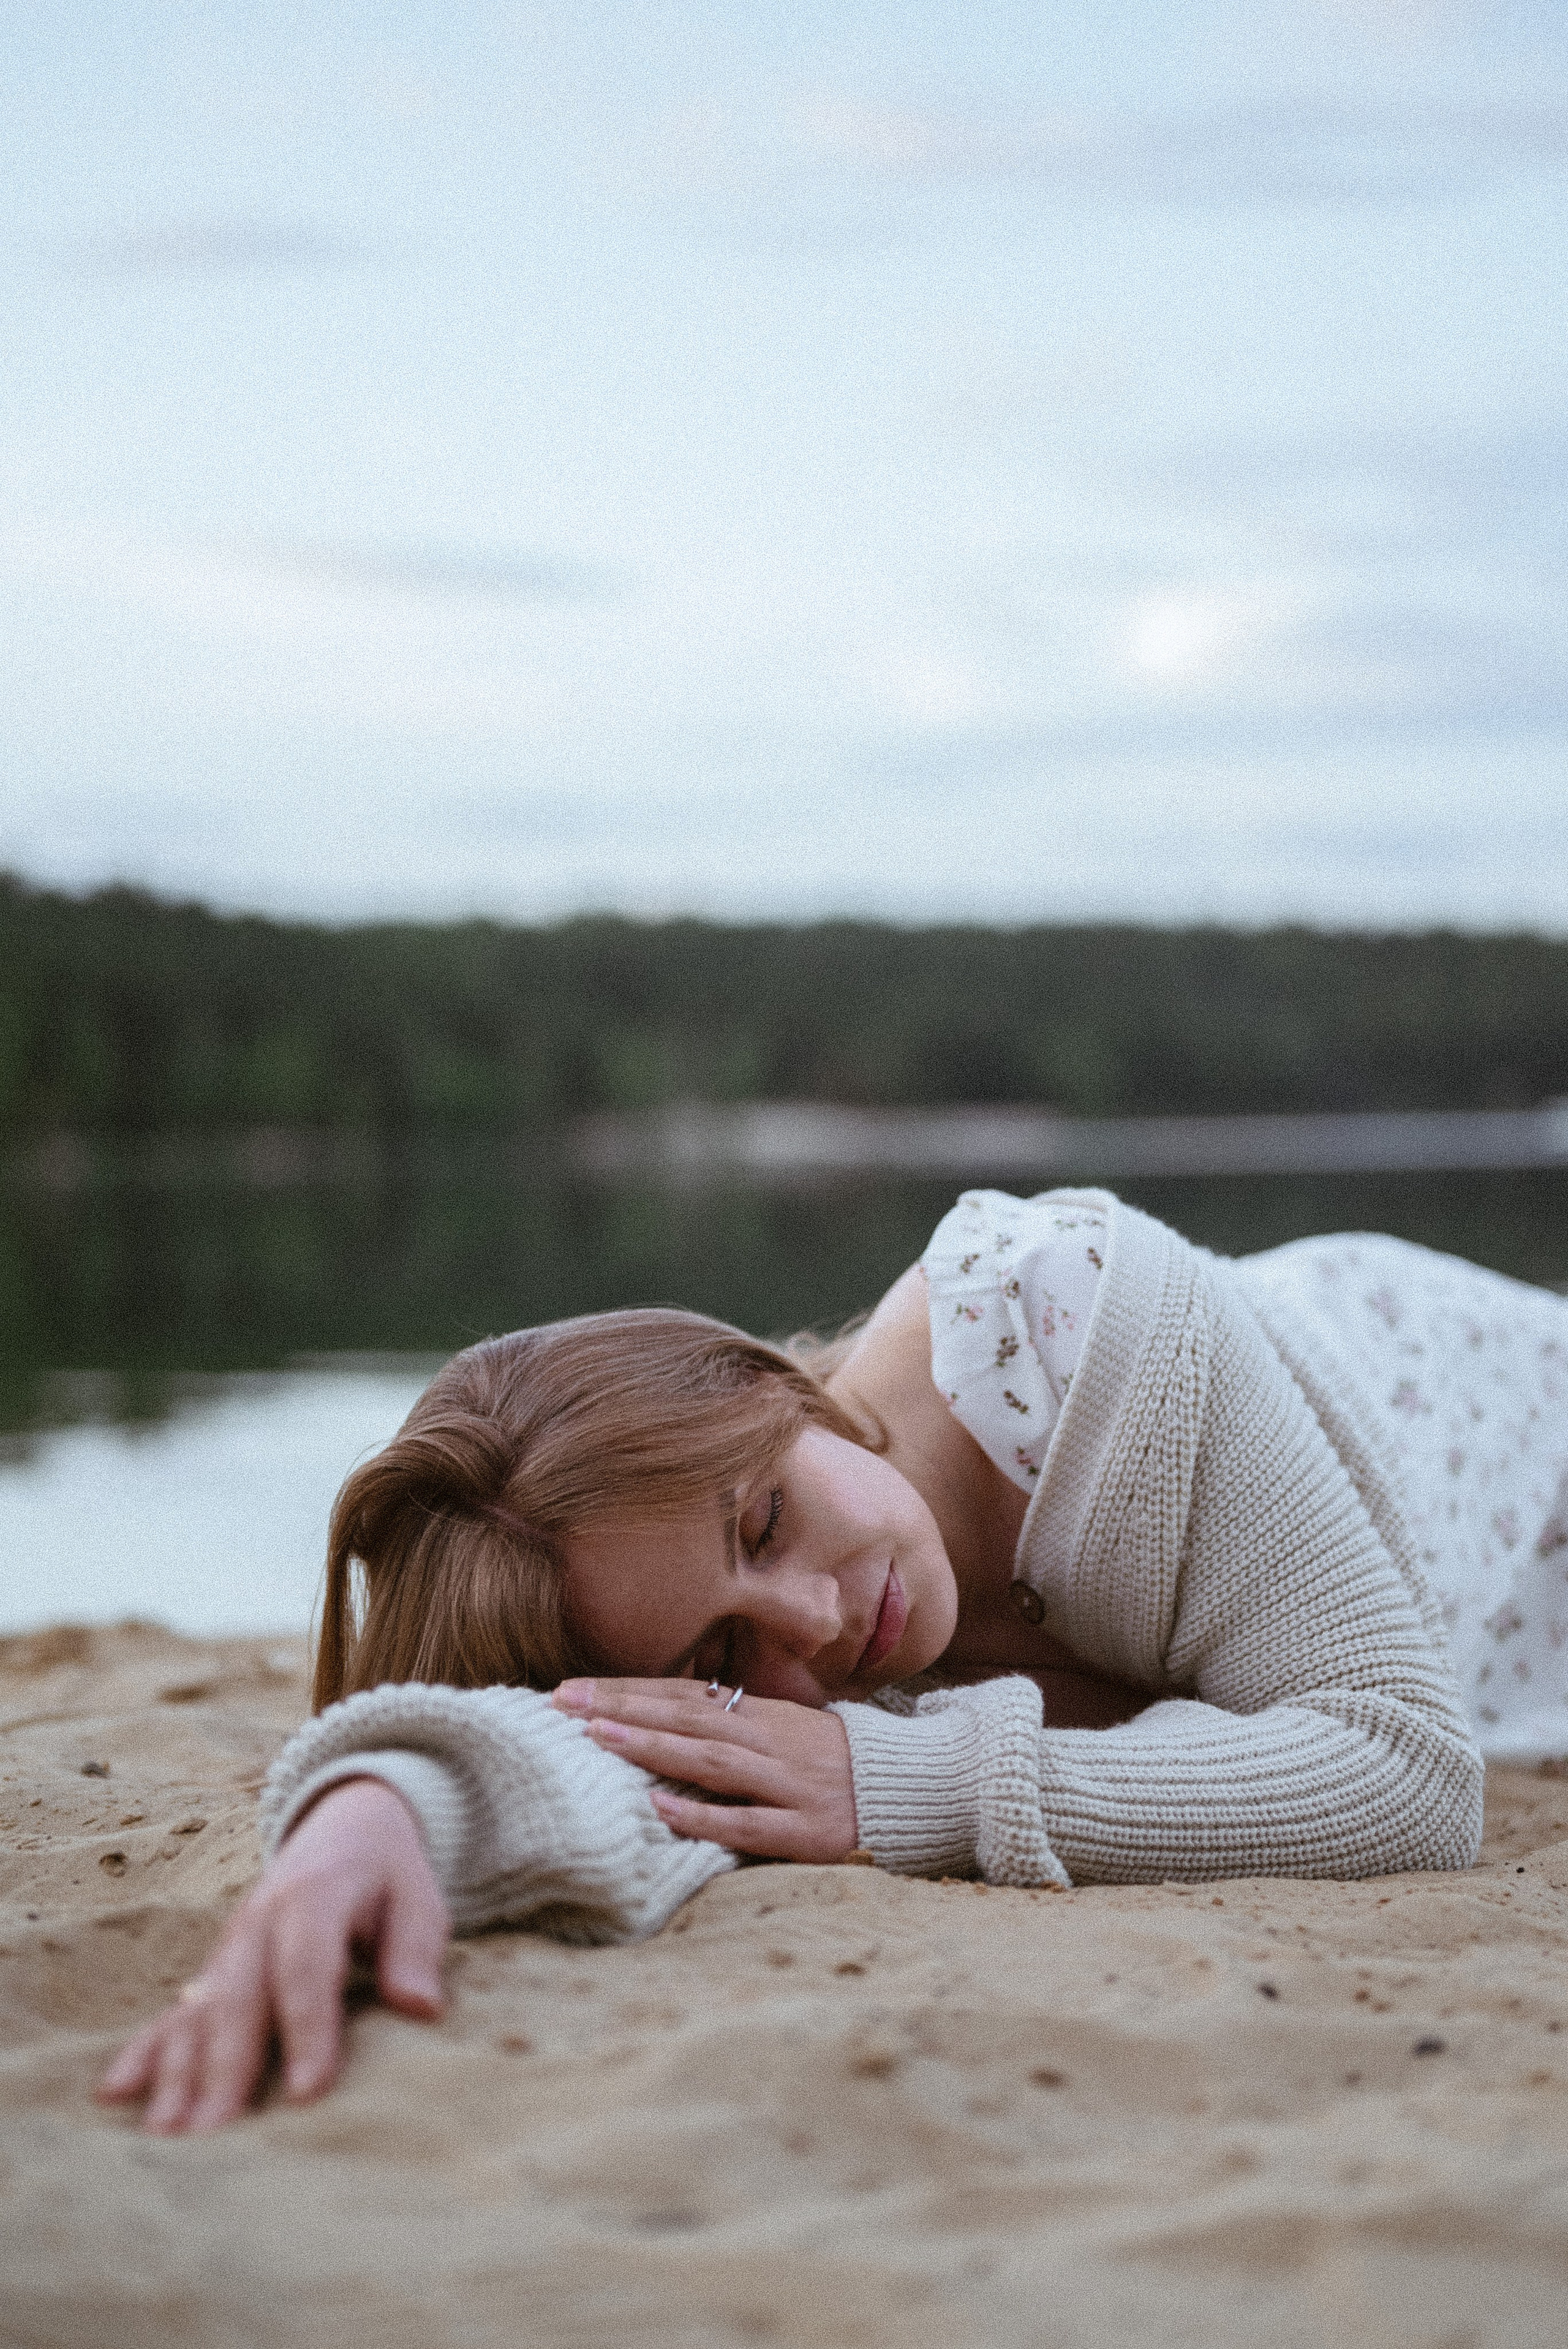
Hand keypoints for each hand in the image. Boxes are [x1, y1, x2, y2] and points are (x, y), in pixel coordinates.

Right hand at [96, 1776, 448, 2134]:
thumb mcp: (419, 1898)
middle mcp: (260, 1922)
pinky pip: (173, 2011)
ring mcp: (230, 1947)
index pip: (307, 1968)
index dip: (307, 2029)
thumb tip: (420, 2008)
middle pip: (239, 1999)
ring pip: (198, 2013)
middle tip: (216, 2142)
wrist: (345, 1825)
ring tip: (164, 2139)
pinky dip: (144, 2052)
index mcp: (314, 1898)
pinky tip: (115, 2094)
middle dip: (226, 2071)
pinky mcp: (214, 1968)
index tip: (307, 2093)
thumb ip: (416, 1950)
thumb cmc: (388, 1876)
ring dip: (178, 2074)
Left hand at [553, 1678, 858, 1861]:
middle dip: (623, 1708)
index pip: (684, 1695)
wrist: (910, 1788)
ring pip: (712, 1760)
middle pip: (688, 1718)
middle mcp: (770, 1742)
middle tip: (563, 1702)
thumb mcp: (783, 1731)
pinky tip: (662, 1808)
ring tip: (599, 1737)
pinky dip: (703, 1815)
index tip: (571, 1690)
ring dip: (654, 1747)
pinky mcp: (804, 1830)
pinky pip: (747, 1823)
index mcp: (762, 1715)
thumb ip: (730, 1724)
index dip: (627, 1690)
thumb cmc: (833, 1762)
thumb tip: (658, 1718)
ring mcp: (787, 1784)